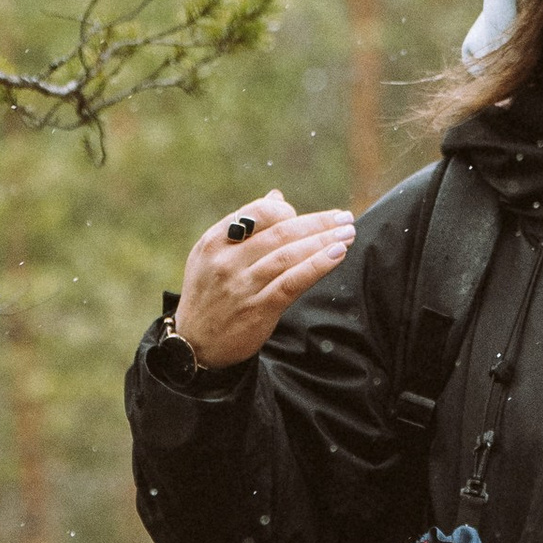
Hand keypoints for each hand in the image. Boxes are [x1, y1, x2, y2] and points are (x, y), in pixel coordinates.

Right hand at [172, 190, 355, 369]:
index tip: (308, 217)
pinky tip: (337, 255)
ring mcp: (242, 286)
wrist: (194, 345)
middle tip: (344, 217)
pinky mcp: (258, 309)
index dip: (286, 209)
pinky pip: (292, 282)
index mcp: (214, 241)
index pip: (257, 212)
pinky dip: (317, 266)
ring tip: (348, 234)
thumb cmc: (209, 295)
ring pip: (289, 256)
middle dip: (317, 223)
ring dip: (323, 241)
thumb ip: (245, 226)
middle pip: (280, 232)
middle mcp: (227, 261)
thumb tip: (277, 196)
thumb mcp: (213, 255)